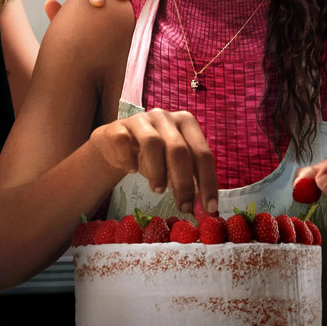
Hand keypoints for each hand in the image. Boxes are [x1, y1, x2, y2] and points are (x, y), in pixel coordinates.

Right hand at [91, 108, 217, 215]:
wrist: (117, 145)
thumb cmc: (153, 156)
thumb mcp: (175, 165)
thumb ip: (191, 179)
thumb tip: (206, 207)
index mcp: (186, 123)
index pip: (202, 153)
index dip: (208, 182)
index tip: (209, 207)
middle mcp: (166, 117)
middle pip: (179, 150)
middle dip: (184, 183)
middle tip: (184, 207)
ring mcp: (141, 120)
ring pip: (152, 144)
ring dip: (157, 172)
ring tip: (158, 189)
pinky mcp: (119, 127)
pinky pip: (125, 144)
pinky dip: (130, 161)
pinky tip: (133, 170)